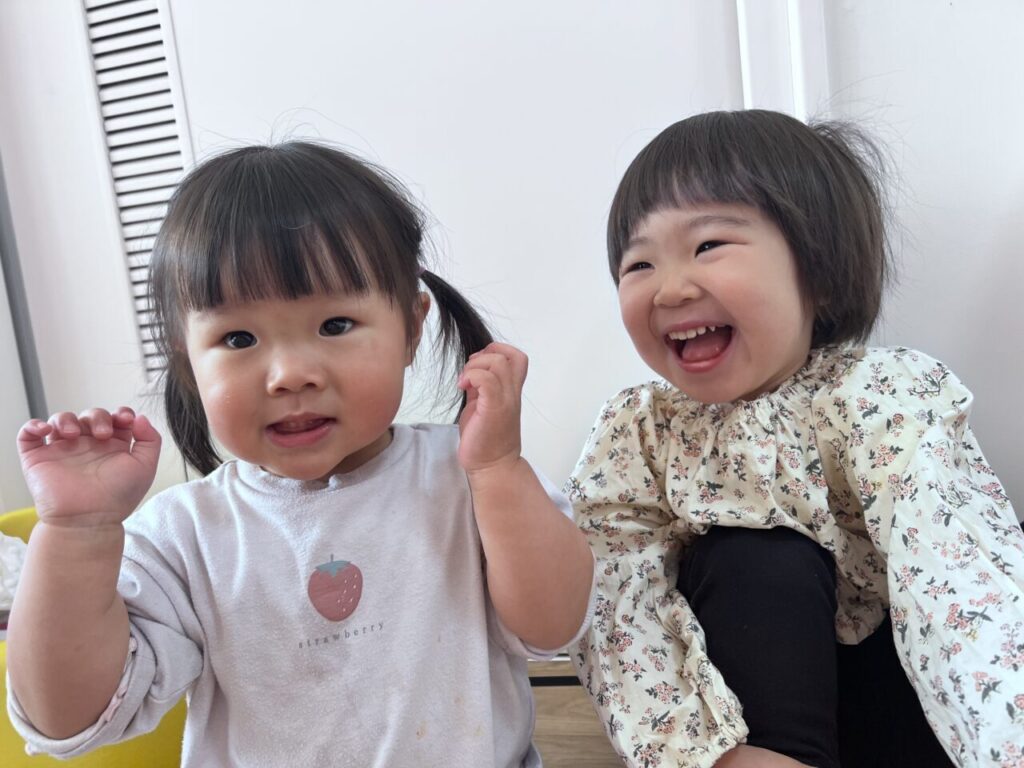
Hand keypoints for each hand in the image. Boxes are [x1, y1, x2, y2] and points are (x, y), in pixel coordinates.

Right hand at [17, 407, 161, 526]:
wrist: (89, 519)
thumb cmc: (118, 497)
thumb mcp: (145, 467)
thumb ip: (150, 440)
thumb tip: (141, 417)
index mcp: (113, 446)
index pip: (115, 418)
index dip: (121, 413)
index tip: (126, 419)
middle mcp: (88, 445)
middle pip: (90, 416)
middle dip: (98, 417)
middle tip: (102, 434)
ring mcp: (63, 450)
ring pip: (61, 420)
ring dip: (66, 419)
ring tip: (74, 434)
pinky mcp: (39, 458)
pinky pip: (28, 435)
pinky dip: (33, 426)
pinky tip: (46, 430)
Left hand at [456, 342, 525, 473]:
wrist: (492, 467)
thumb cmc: (486, 441)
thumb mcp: (482, 406)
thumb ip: (481, 388)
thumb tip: (472, 373)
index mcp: (510, 392)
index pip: (516, 357)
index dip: (497, 351)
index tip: (478, 366)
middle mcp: (511, 394)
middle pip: (509, 355)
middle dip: (484, 355)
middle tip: (469, 373)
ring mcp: (505, 401)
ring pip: (498, 363)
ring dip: (475, 366)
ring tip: (465, 382)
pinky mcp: (493, 409)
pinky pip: (487, 380)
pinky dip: (472, 376)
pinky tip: (462, 388)